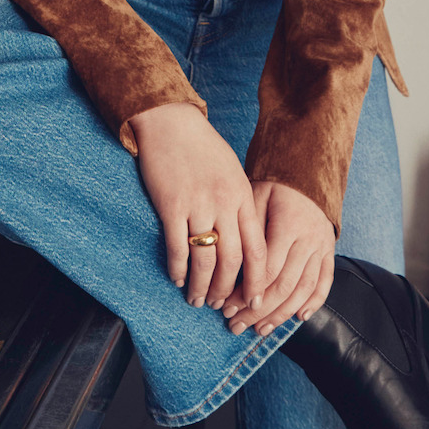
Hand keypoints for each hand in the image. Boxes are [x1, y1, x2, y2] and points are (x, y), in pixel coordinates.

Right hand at [128, 103, 266, 310]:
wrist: (170, 122)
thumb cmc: (202, 147)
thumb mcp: (232, 172)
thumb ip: (239, 203)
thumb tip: (244, 239)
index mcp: (243, 196)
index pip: (257, 249)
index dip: (257, 280)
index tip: (255, 301)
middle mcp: (224, 203)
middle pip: (232, 260)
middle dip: (229, 290)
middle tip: (222, 306)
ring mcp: (197, 205)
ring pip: (205, 259)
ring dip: (202, 286)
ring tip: (198, 299)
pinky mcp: (171, 205)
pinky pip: (177, 247)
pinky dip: (178, 269)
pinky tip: (177, 279)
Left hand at [221, 182, 334, 335]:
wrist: (305, 171)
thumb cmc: (272, 186)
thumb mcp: (253, 196)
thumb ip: (246, 230)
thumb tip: (229, 266)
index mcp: (288, 225)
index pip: (267, 270)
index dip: (246, 293)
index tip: (227, 307)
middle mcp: (309, 239)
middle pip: (284, 285)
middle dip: (258, 310)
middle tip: (236, 325)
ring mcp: (322, 247)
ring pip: (304, 290)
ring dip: (281, 314)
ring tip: (260, 329)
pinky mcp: (329, 251)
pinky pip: (325, 282)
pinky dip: (314, 303)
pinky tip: (298, 318)